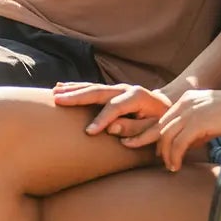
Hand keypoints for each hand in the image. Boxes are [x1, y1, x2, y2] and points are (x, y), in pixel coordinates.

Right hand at [52, 80, 171, 140]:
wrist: (166, 107)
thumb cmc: (160, 122)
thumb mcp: (154, 128)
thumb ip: (134, 129)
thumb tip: (112, 128)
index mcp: (137, 97)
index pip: (115, 107)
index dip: (101, 120)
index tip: (88, 132)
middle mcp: (125, 88)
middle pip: (98, 91)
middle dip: (77, 96)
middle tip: (58, 100)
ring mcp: (117, 88)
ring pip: (91, 87)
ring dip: (72, 90)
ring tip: (54, 93)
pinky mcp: (111, 90)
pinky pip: (90, 87)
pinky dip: (75, 87)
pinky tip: (60, 87)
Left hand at [125, 86, 220, 171]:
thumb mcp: (210, 116)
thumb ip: (195, 127)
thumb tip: (185, 145)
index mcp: (186, 100)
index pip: (162, 118)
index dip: (149, 132)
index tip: (138, 143)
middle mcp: (184, 104)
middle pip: (158, 126)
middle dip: (143, 139)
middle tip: (135, 151)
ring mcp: (191, 112)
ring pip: (166, 137)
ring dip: (164, 154)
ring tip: (169, 166)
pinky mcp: (198, 122)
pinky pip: (179, 143)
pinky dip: (174, 157)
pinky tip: (176, 166)